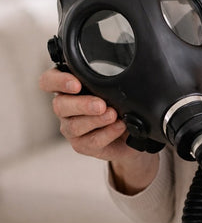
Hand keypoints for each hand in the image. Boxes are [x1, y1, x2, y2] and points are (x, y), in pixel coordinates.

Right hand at [39, 67, 158, 192]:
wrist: (130, 130)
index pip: (48, 81)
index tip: (76, 84)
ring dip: (95, 120)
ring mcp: (71, 128)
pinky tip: (119, 126)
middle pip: (59, 105)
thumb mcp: (115, 88)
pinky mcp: (82, 145)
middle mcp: (65, 107)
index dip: (57, 81)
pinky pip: (91, 141)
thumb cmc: (119, 103)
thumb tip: (121, 77)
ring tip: (113, 115)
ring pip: (74, 126)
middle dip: (82, 104)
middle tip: (101, 105)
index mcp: (68, 87)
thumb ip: (110, 80)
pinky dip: (107, 133)